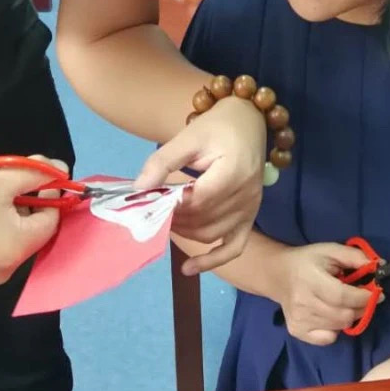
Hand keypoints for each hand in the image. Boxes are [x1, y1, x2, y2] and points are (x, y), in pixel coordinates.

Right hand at [0, 155, 62, 287]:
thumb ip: (34, 174)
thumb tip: (60, 171)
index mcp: (18, 250)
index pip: (52, 220)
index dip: (47, 194)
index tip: (33, 174)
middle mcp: (5, 272)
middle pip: (29, 233)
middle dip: (23, 204)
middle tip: (3, 182)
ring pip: (6, 242)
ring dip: (4, 218)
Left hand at [134, 96, 265, 274]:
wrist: (249, 122)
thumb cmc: (219, 126)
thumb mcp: (189, 137)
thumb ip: (164, 161)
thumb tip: (138, 188)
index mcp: (233, 173)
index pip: (198, 200)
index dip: (172, 205)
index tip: (150, 202)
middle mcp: (246, 196)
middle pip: (203, 220)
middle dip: (174, 218)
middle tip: (151, 211)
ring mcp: (251, 210)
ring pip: (212, 234)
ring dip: (185, 233)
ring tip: (164, 221)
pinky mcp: (250, 217)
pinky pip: (234, 247)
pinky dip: (212, 261)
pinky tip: (188, 268)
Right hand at [269, 242, 375, 345]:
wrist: (278, 274)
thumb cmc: (308, 261)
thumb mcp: (330, 250)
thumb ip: (355, 256)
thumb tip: (380, 266)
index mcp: (310, 279)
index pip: (342, 297)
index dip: (364, 297)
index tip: (377, 293)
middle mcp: (302, 302)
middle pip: (344, 315)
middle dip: (361, 308)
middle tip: (364, 299)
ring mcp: (299, 319)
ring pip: (339, 327)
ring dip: (349, 316)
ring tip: (345, 304)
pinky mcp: (297, 331)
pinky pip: (328, 338)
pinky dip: (336, 329)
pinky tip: (331, 314)